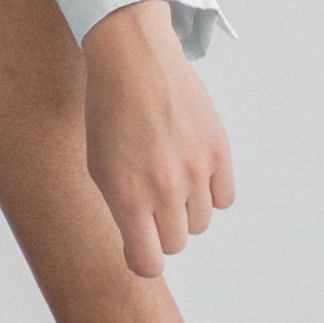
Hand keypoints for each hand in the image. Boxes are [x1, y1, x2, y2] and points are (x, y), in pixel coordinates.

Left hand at [81, 0, 235, 277]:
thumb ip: (121, 209)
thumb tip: (143, 244)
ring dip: (185, 209)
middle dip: (161, 229)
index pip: (148, 261)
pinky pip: (224, 198)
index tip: (140, 249)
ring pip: (200, 222)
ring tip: (168, 176)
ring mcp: (196, 171)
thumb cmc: (108, 112)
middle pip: (175, 243)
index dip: (143, 259)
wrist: (133, 61)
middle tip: (149, 201)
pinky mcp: (219, 152)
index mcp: (128, 196)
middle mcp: (165, 189)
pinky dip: (210, 192)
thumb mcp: (99, 165)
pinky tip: (192, 170)